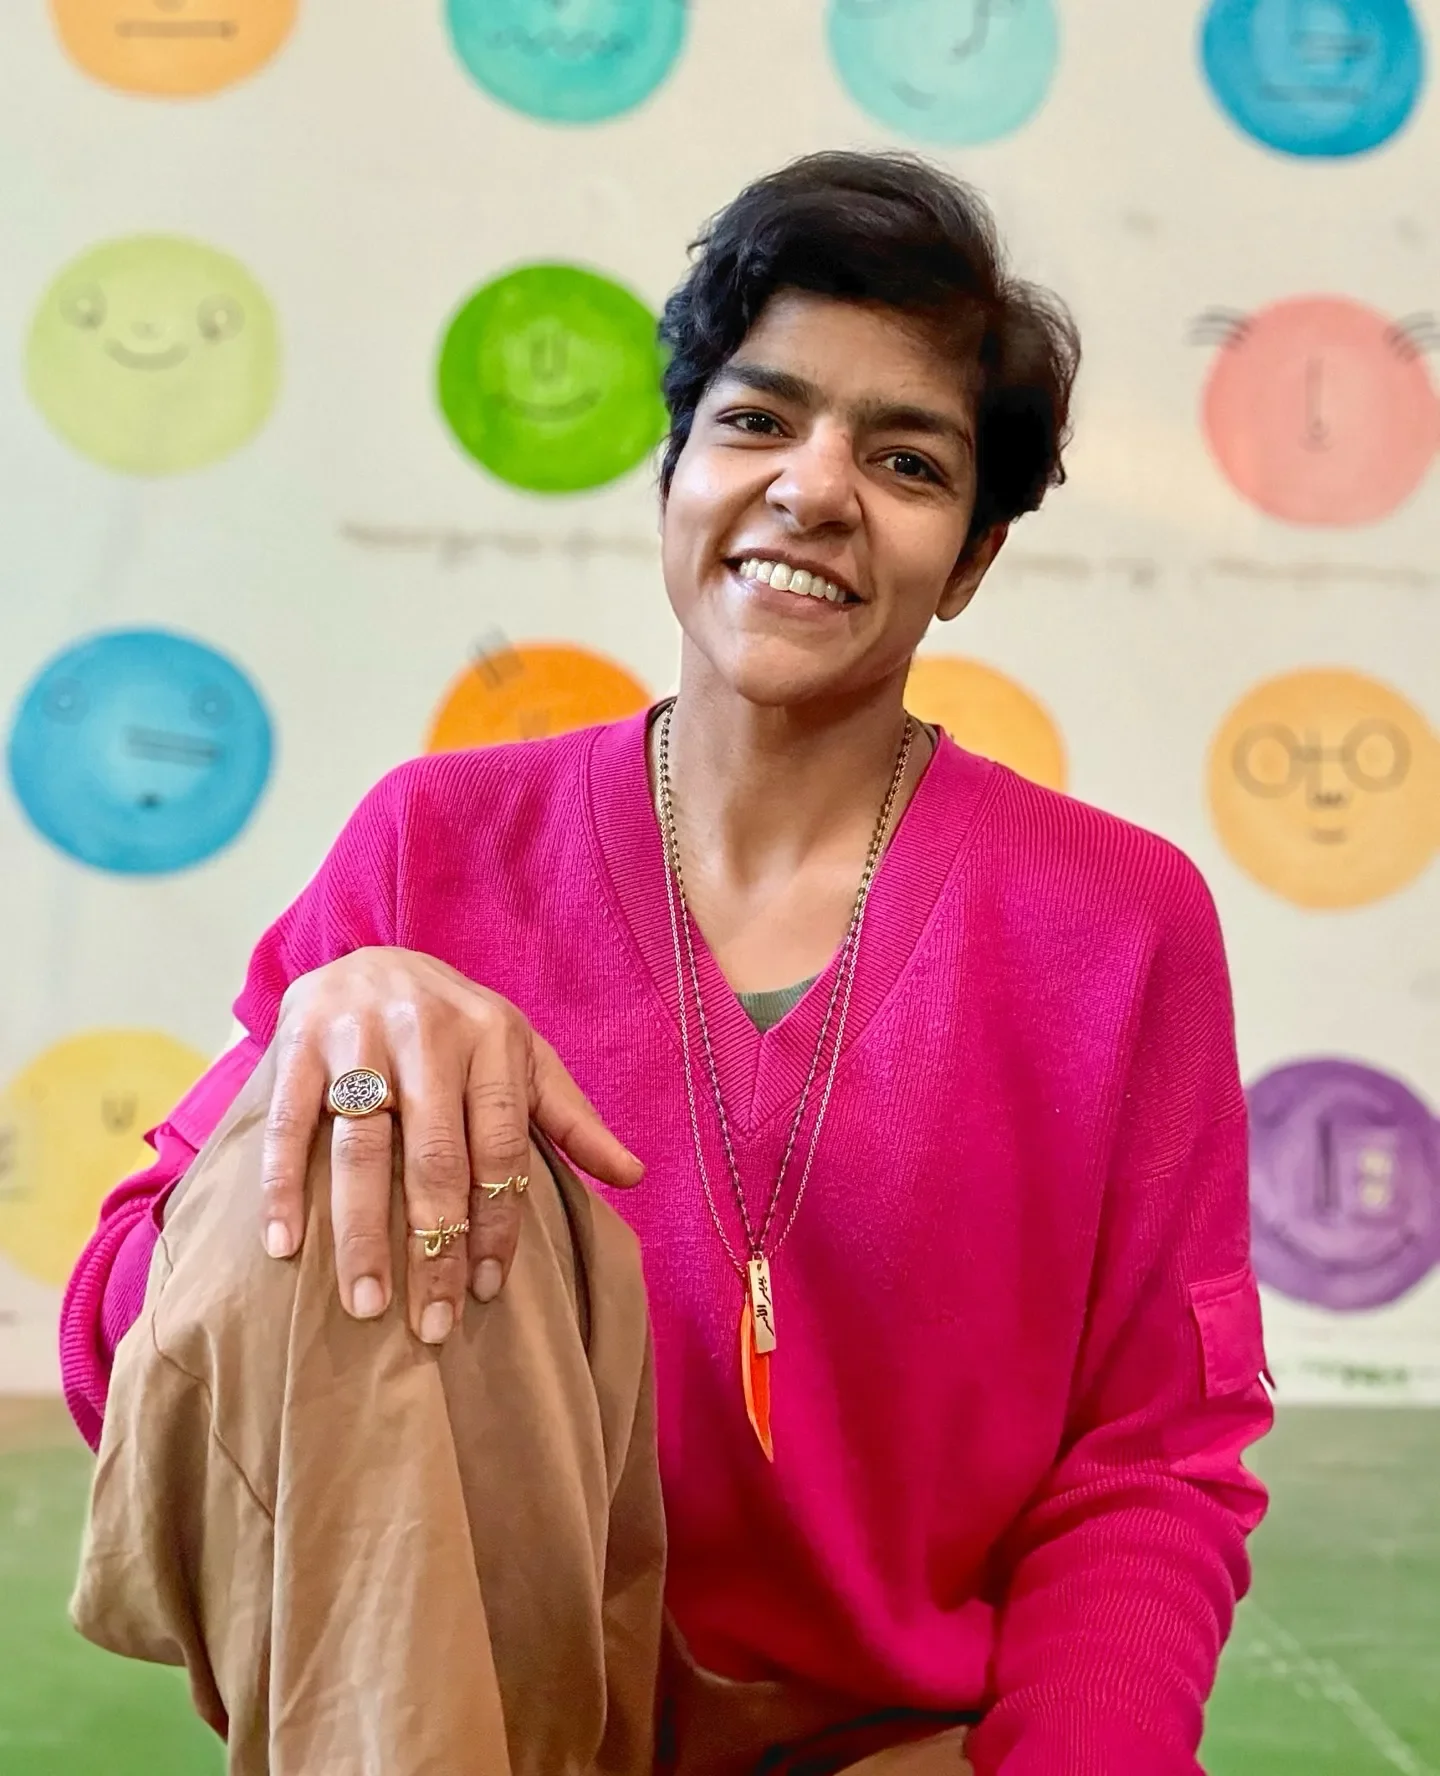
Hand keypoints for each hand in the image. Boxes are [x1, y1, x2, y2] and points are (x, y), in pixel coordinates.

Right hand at [259, 947, 643, 1342]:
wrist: (371, 955)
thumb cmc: (457, 1025)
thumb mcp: (521, 1057)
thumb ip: (570, 1118)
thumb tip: (632, 1176)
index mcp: (494, 1038)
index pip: (500, 1147)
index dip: (495, 1223)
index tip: (483, 1291)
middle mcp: (430, 1031)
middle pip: (434, 1156)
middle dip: (433, 1245)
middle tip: (428, 1323)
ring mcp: (360, 1033)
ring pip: (362, 1146)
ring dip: (360, 1232)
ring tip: (364, 1303)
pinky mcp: (298, 1040)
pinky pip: (289, 1123)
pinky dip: (283, 1185)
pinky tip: (285, 1244)